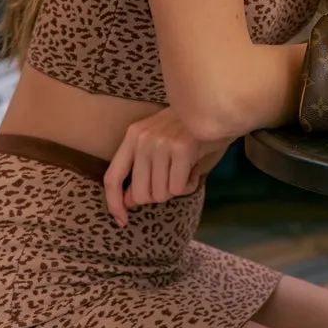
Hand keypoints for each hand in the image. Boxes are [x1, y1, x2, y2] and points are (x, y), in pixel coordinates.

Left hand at [104, 108, 203, 225]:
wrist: (214, 107)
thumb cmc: (186, 128)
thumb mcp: (157, 145)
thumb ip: (141, 171)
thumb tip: (128, 201)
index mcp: (132, 136)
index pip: (112, 177)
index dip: (114, 203)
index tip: (122, 220)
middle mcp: (143, 139)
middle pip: (141, 194)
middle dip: (159, 194)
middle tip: (172, 178)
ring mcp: (161, 143)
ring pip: (161, 194)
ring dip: (176, 188)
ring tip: (185, 169)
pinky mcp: (181, 149)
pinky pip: (178, 188)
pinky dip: (189, 185)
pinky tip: (194, 169)